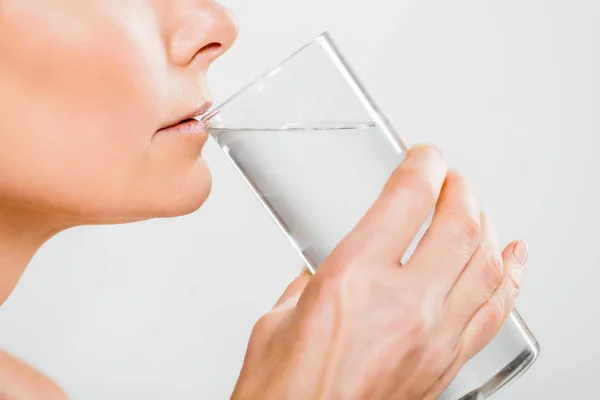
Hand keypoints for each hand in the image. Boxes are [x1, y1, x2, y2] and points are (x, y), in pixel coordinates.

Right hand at [232, 145, 527, 399]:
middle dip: (459, 189)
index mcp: (352, 280)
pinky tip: (513, 259)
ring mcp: (433, 336)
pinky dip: (510, 278)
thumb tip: (320, 274)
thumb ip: (307, 286)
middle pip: (458, 224)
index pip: (407, 200)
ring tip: (477, 209)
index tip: (424, 158)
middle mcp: (402, 305)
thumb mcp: (278, 318)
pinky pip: (494, 311)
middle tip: (451, 178)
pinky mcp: (445, 364)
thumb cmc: (283, 390)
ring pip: (485, 263)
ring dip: (485, 225)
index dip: (423, 166)